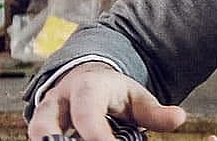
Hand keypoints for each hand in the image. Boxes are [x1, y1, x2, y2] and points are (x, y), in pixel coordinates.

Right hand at [27, 62, 186, 140]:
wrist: (86, 81)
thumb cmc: (114, 93)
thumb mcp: (136, 98)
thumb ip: (155, 113)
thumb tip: (180, 119)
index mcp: (88, 88)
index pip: (87, 115)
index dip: (96, 136)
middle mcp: (58, 101)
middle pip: (45, 126)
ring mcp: (41, 117)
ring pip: (36, 135)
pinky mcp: (36, 130)